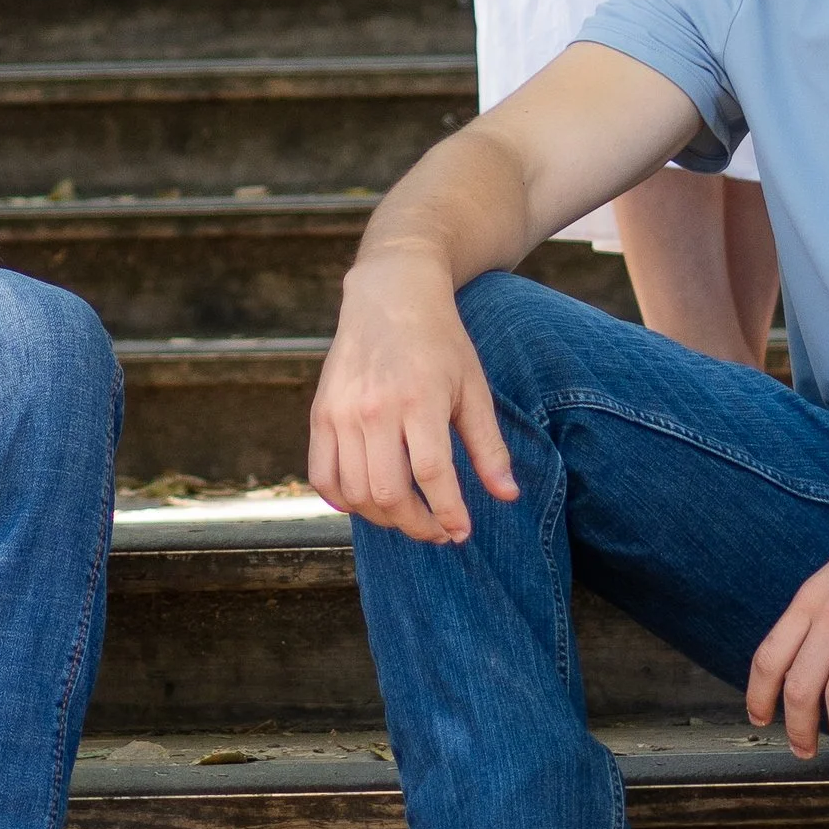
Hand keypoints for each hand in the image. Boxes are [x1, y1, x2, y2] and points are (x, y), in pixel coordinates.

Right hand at [308, 256, 520, 543]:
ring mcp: (340, 413)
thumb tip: (508, 497)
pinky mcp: (320, 414)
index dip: (447, 513)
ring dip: (382, 517)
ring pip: (354, 492)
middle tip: (437, 531)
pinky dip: (343, 500)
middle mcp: (374, 409)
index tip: (461, 532)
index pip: (432, 475)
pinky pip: (322, 476)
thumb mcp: (474, 389)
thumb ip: (489, 446)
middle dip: (416, 525)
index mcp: (419, 400)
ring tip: (408, 515)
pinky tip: (369, 500)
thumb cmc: (440, 343)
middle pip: (387, 492)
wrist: (389, 296)